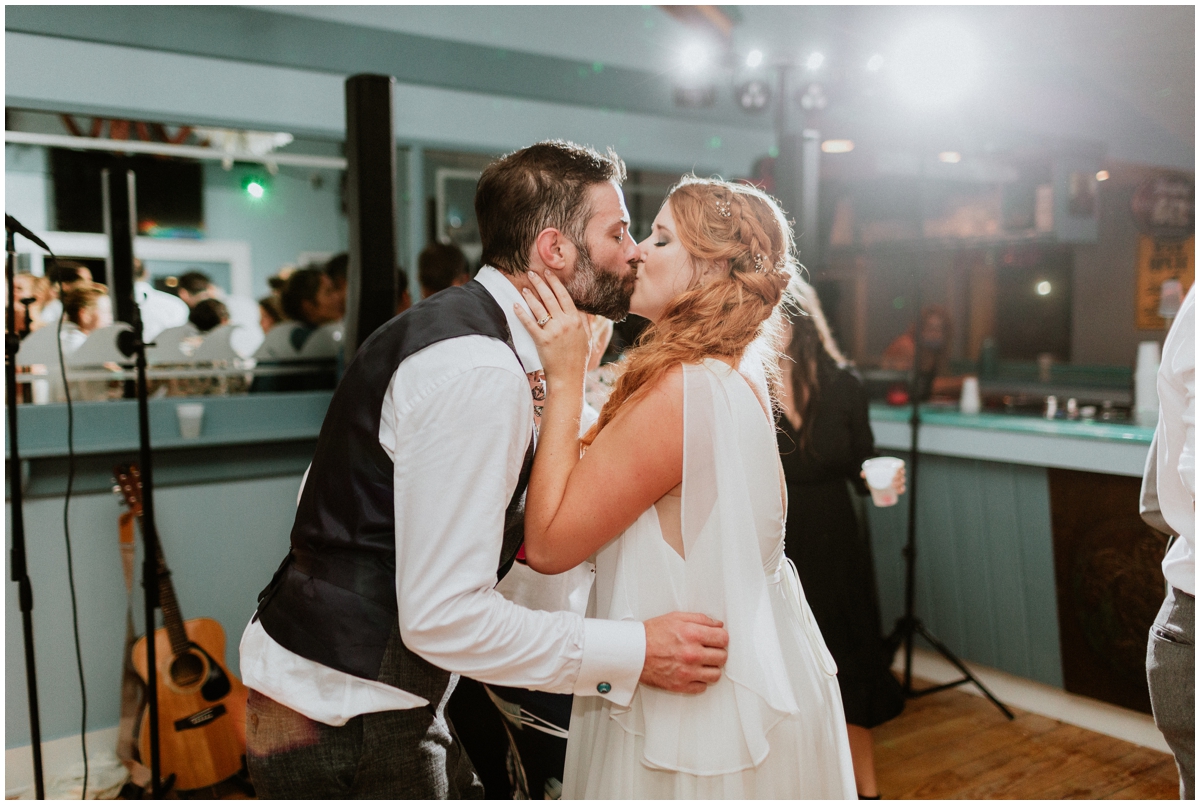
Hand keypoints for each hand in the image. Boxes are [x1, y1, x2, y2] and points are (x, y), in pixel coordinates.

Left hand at [513, 271, 590, 386]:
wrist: (569, 377)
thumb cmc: (578, 359)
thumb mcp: (587, 338)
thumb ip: (585, 321)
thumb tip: (583, 308)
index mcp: (577, 320)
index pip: (564, 295)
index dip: (555, 283)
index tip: (549, 273)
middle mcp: (565, 323)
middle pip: (550, 297)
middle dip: (540, 283)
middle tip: (532, 273)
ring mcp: (553, 331)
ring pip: (539, 308)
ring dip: (530, 295)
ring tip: (524, 287)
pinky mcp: (542, 340)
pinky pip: (530, 323)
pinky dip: (522, 313)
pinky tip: (515, 305)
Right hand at [640, 611, 728, 693]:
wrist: (633, 652)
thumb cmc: (651, 634)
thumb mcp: (676, 618)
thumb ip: (700, 619)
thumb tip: (718, 625)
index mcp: (692, 634)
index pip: (723, 638)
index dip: (721, 638)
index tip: (716, 639)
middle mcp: (692, 654)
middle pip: (722, 657)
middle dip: (717, 652)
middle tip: (708, 650)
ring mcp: (687, 672)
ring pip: (716, 675)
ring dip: (711, 668)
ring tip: (702, 663)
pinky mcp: (680, 685)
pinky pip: (702, 687)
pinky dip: (700, 681)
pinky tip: (693, 672)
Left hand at [860, 466, 906, 495]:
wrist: (873, 479)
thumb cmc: (874, 472)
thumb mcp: (870, 471)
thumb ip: (866, 472)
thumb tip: (863, 475)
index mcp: (893, 465)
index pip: (900, 464)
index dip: (900, 467)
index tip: (895, 471)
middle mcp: (897, 472)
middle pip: (902, 473)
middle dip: (899, 477)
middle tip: (892, 480)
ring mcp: (898, 479)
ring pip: (902, 481)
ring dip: (899, 483)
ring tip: (893, 486)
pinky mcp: (897, 487)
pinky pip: (902, 488)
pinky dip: (901, 490)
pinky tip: (898, 492)